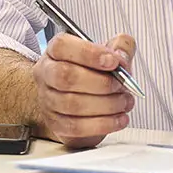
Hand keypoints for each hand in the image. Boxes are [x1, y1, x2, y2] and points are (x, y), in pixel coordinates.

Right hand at [32, 33, 135, 148]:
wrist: (78, 97)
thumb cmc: (93, 72)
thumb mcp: (108, 51)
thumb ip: (121, 46)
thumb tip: (122, 57)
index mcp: (56, 51)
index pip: (63, 46)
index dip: (89, 53)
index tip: (113, 62)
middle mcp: (47, 73)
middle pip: (65, 76)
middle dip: (101, 83)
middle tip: (121, 85)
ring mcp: (47, 100)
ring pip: (72, 104)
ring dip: (106, 105)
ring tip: (125, 102)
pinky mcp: (55, 123)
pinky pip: (76, 127)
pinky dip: (103, 124)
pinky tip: (119, 118)